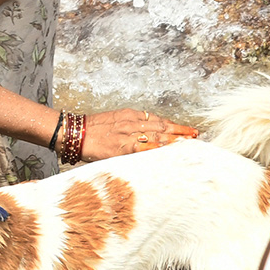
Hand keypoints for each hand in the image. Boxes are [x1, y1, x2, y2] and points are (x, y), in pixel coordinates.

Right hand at [80, 108, 198, 161]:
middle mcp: (132, 122)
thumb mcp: (112, 123)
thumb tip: (141, 138)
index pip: (157, 120)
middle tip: (195, 135)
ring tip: (189, 144)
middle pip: (162, 127)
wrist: (74, 132)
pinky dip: (158, 150)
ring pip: (157, 136)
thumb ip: (127, 128)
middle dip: (180, 132)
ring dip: (174, 141)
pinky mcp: (123, 146)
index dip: (173, 125)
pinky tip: (169, 154)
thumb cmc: (91, 130)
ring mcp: (128, 134)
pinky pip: (145, 148)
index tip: (186, 130)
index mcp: (130, 115)